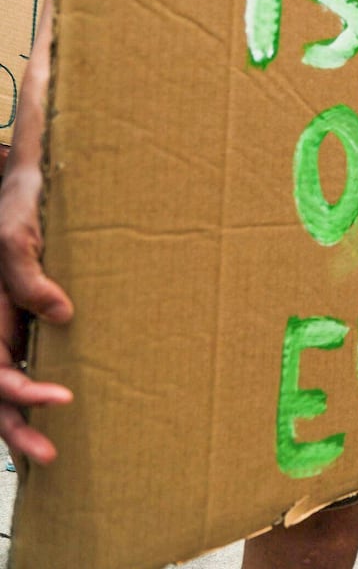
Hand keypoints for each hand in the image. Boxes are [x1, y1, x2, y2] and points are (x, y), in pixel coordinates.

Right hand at [0, 163, 73, 463]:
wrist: (15, 183)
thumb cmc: (14, 204)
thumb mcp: (17, 232)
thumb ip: (28, 275)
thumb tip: (62, 315)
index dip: (23, 390)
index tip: (62, 398)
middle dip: (16, 427)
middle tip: (50, 456)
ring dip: (17, 422)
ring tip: (49, 453)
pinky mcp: (13, 323)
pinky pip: (12, 366)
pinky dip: (23, 395)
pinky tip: (46, 415)